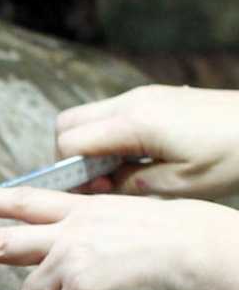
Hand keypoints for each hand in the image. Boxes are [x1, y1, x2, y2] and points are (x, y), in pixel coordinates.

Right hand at [58, 85, 238, 198]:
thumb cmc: (233, 156)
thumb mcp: (178, 185)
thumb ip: (126, 185)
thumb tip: (95, 187)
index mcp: (135, 123)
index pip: (69, 142)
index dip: (69, 172)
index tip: (89, 192)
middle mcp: (133, 102)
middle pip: (68, 123)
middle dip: (70, 156)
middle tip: (95, 183)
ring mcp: (144, 96)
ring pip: (88, 118)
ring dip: (90, 147)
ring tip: (118, 174)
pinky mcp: (155, 98)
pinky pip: (112, 116)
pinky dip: (109, 139)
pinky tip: (136, 160)